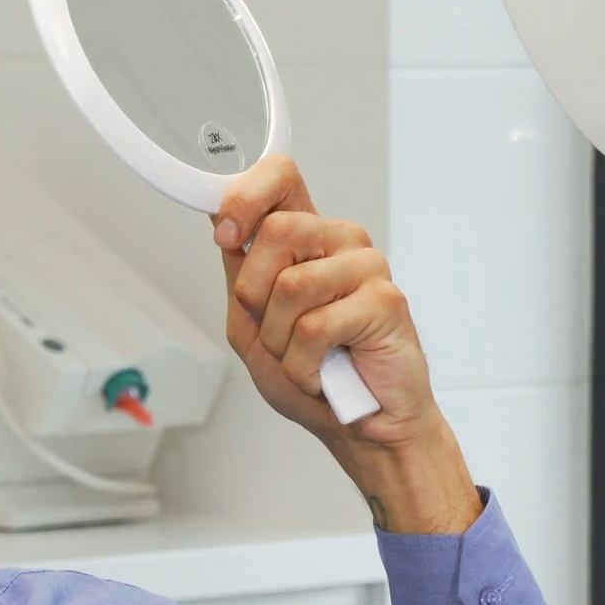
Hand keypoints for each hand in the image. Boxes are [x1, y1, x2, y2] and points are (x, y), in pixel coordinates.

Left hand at [212, 156, 481, 533]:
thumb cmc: (313, 376)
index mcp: (306, 238)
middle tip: (278, 332)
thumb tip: (219, 220)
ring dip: (281, 342)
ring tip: (306, 357)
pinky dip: (305, 365)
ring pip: (290, 286)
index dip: (244, 197)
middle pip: (275, 230)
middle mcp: (338, 242)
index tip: (225, 233)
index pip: (279, 176)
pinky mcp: (385, 300)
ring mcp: (365, 267)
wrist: (358, 428)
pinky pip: (316, 327)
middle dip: (256, 297)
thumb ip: (239, 273)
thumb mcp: (251, 324)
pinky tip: (325, 372)